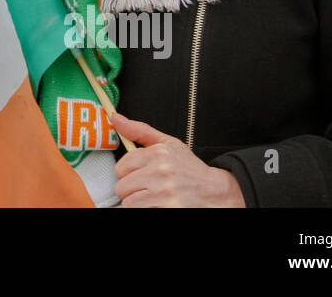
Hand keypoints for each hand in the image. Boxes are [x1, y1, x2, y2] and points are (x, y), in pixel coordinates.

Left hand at [111, 112, 245, 206]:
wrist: (216, 192)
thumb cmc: (190, 169)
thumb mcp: (168, 144)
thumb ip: (140, 131)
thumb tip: (115, 118)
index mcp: (158, 154)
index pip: (121, 167)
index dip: (128, 174)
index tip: (139, 175)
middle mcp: (160, 172)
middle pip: (122, 187)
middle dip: (132, 190)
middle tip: (146, 189)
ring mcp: (164, 193)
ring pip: (129, 203)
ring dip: (137, 203)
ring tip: (152, 199)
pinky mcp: (169, 209)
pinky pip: (140, 212)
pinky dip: (146, 210)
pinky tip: (158, 205)